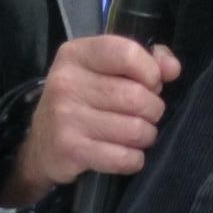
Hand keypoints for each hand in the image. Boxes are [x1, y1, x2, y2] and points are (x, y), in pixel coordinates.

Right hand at [1, 34, 180, 206]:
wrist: (41, 143)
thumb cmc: (83, 99)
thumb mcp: (105, 69)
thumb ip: (144, 59)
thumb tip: (172, 68)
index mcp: (76, 54)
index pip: (127, 54)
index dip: (151, 71)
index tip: (151, 83)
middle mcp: (67, 82)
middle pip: (137, 96)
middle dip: (153, 109)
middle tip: (146, 113)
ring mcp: (66, 117)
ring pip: (135, 129)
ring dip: (146, 135)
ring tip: (137, 133)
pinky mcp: (70, 150)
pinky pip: (124, 157)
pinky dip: (134, 159)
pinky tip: (126, 153)